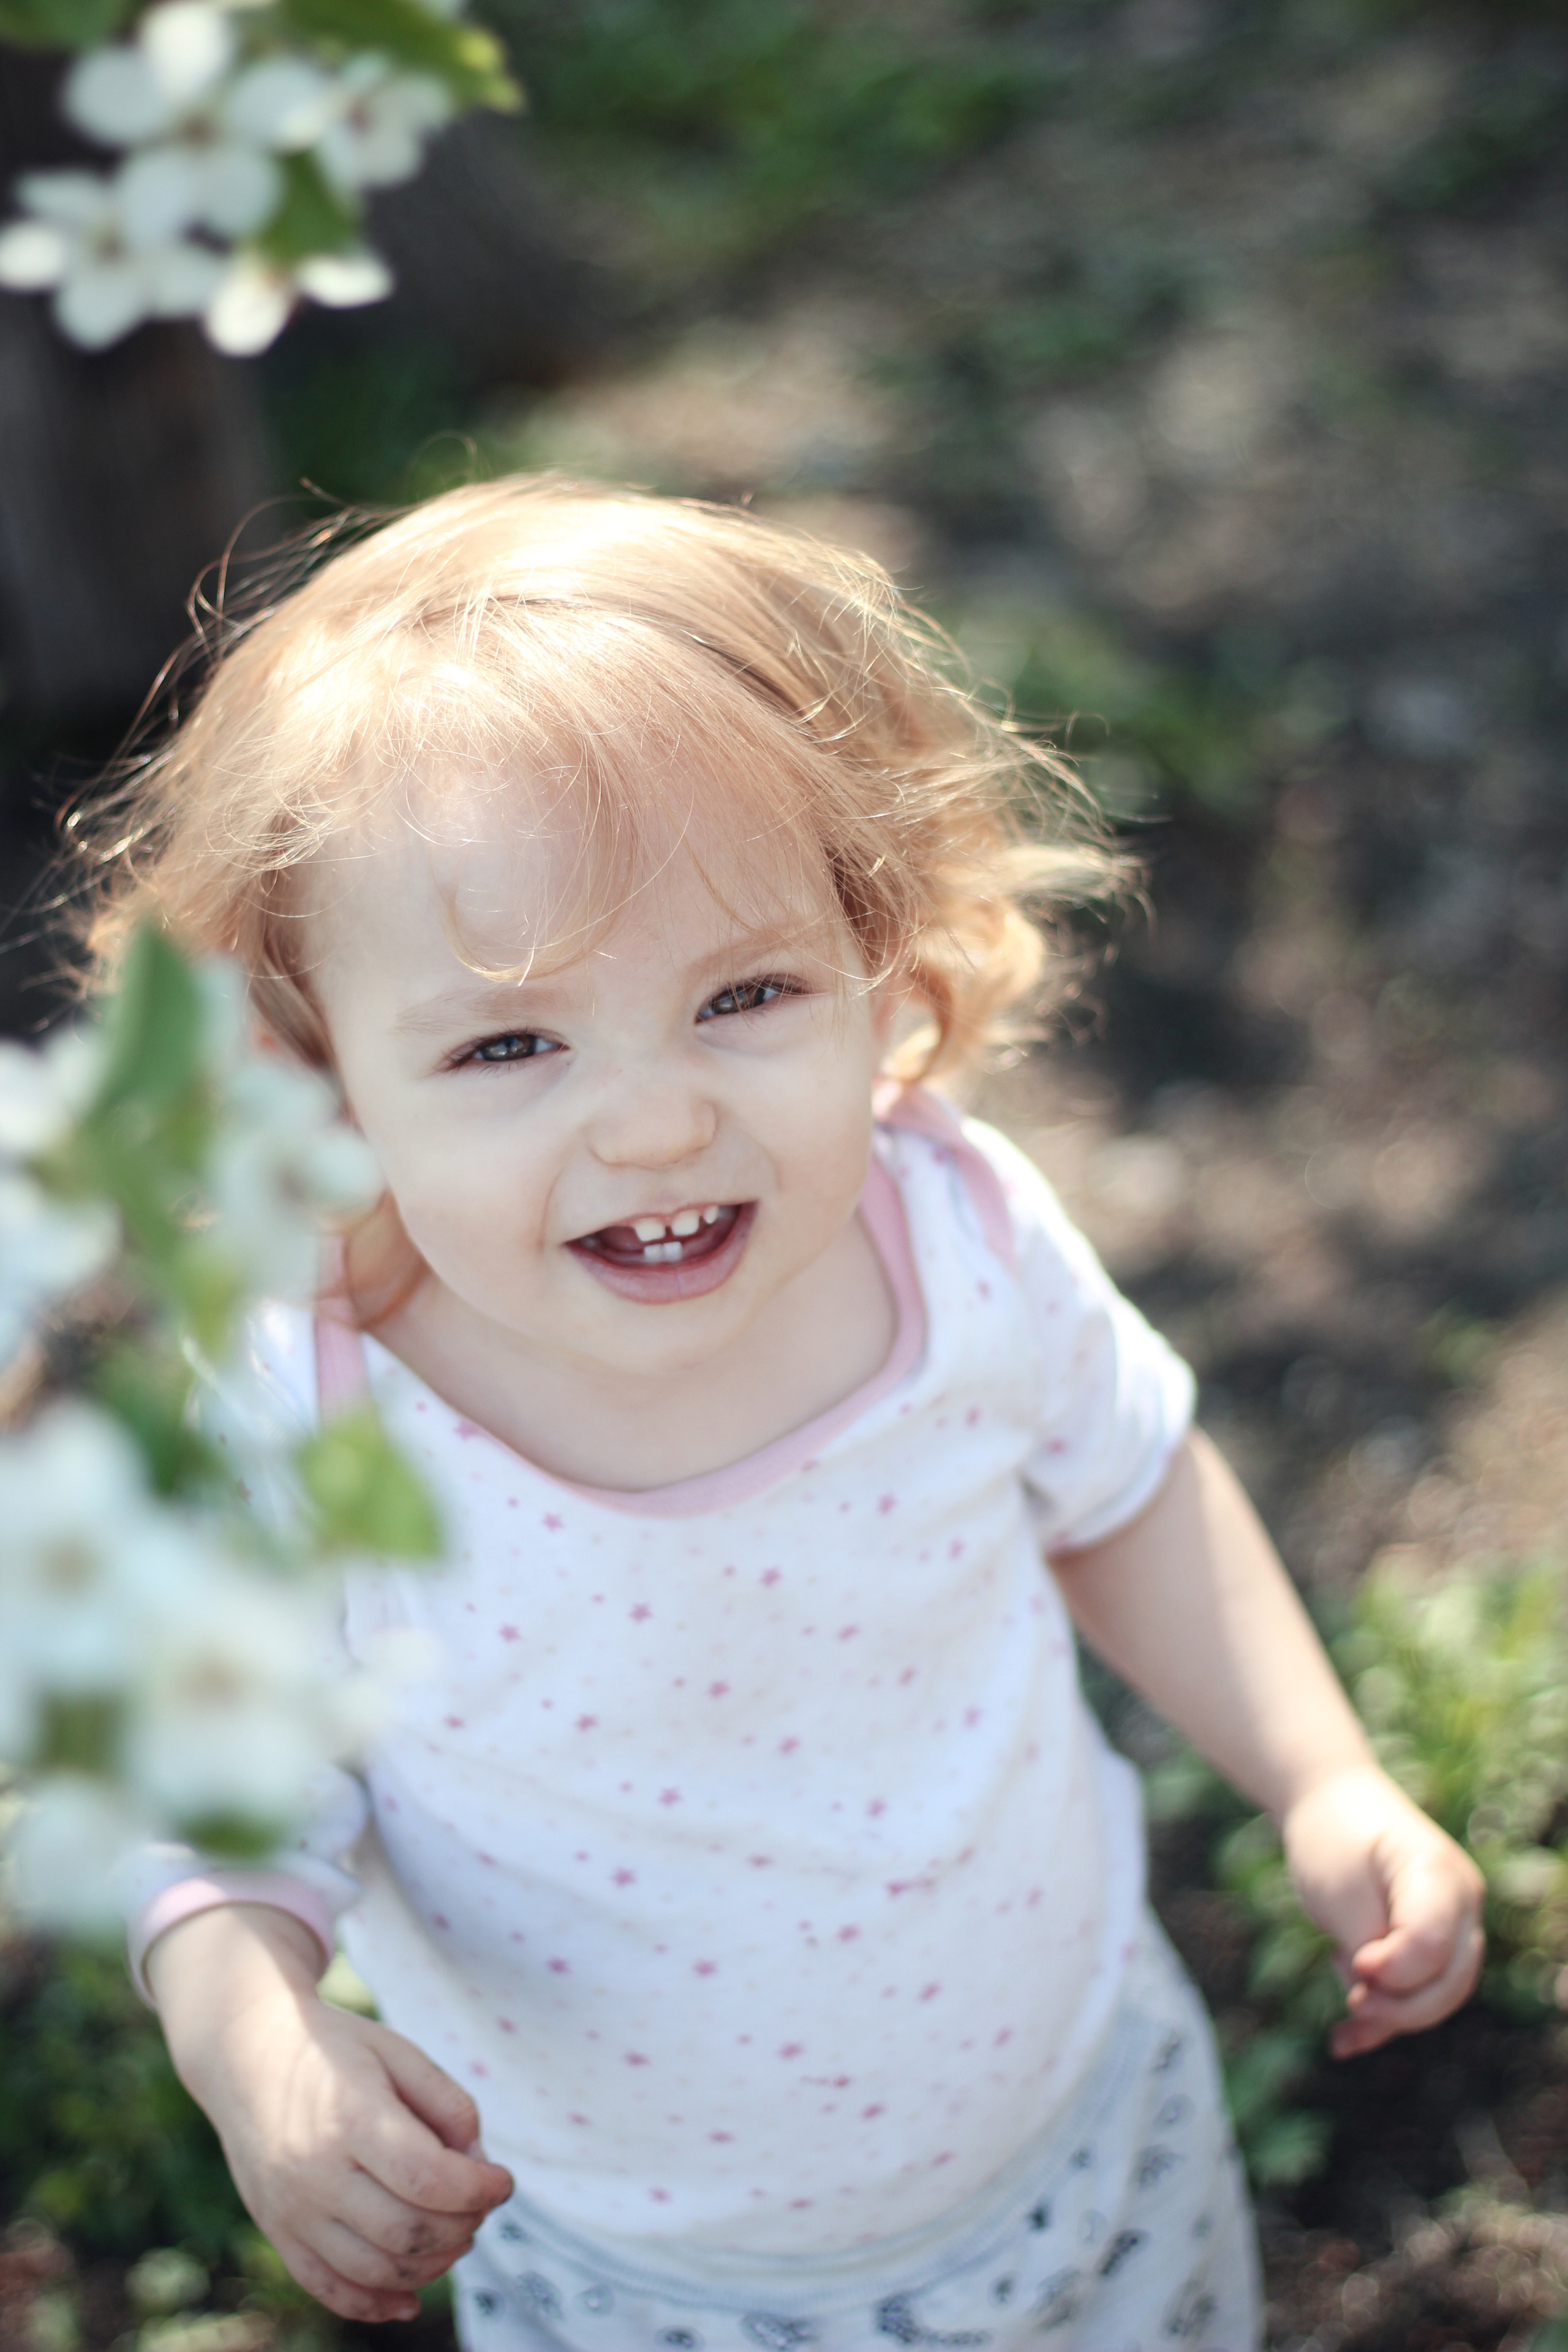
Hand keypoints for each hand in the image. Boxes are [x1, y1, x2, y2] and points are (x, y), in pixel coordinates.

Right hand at [147, 1906, 514, 2323]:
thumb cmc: (334, 2049)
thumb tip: (478, 2164)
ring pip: (375, 2269)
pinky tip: (409, 2298)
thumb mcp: (397, 2051)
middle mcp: (316, 2171)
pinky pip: (329, 2289)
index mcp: (351, 2116)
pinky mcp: (278, 2233)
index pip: (428, 2178)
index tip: (502, 2180)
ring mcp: (292, 2210)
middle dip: (462, 2226)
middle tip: (479, 2206)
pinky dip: (375, 2304)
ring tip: (455, 2235)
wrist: (246, 2054)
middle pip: (406, 2231)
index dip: (479, 2189)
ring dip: (430, 2266)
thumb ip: (447, 2103)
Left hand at [1281, 1765, 1484, 2057]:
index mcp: (1438, 1874)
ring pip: (1440, 1995)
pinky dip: (1382, 2019)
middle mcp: (1460, 1902)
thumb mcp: (1340, 1889)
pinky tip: (1342, 2041)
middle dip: (1397, 2005)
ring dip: (1390, 2011)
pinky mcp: (1433, 1945)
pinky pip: (1420, 1993)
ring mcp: (1454, 1925)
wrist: (1330, 1804)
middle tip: (1351, 1998)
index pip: (1433, 1944)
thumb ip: (1366, 1941)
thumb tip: (1380, 1995)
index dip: (1393, 1969)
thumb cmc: (1333, 1840)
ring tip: (1345, 1995)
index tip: (1354, 1963)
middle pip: (1449, 1981)